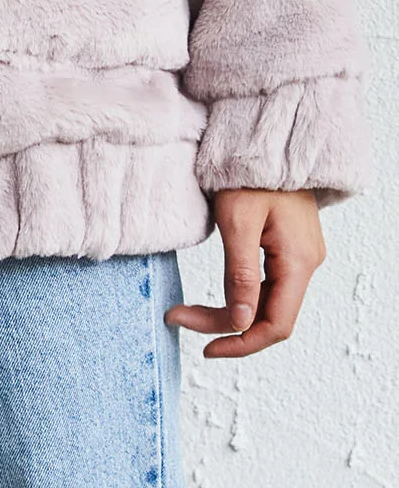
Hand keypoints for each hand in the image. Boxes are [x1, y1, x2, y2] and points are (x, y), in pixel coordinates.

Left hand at [164, 188, 324, 357]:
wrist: (267, 138)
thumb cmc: (250, 173)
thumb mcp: (238, 221)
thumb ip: (240, 274)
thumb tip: (240, 323)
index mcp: (298, 261)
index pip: (276, 325)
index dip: (241, 342)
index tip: (205, 349)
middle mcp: (306, 264)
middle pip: (270, 317)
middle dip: (226, 327)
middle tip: (180, 320)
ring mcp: (299, 256)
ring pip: (267, 303)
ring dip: (230, 313)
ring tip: (189, 312)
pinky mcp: (289, 248)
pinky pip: (268, 285)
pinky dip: (241, 296)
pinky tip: (218, 299)